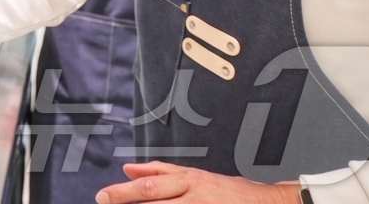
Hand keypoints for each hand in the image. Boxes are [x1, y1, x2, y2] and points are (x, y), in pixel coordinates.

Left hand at [96, 162, 300, 203]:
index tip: (102, 196)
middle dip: (126, 201)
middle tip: (103, 202)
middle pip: (154, 199)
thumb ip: (159, 171)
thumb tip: (127, 168)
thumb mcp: (193, 176)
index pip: (150, 185)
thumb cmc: (226, 191)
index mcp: (188, 180)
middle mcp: (194, 197)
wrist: (266, 203)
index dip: (124, 192)